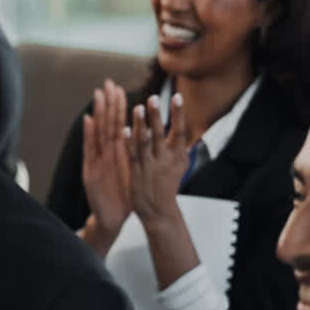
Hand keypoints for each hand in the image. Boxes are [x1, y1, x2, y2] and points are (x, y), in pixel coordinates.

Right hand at [79, 81, 131, 254]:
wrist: (112, 217)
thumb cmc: (124, 194)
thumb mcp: (133, 171)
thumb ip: (135, 154)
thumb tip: (145, 136)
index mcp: (118, 152)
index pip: (117, 123)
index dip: (118, 106)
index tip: (119, 88)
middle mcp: (106, 153)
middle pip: (106, 124)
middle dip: (107, 103)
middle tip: (107, 83)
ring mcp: (97, 160)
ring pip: (98, 133)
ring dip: (98, 114)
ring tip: (98, 95)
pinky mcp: (91, 171)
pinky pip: (90, 151)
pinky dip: (89, 135)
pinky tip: (88, 120)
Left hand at [127, 94, 189, 227]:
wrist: (159, 212)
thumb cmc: (167, 186)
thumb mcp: (179, 167)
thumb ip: (180, 149)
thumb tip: (186, 130)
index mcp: (178, 157)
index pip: (180, 132)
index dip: (179, 114)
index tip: (178, 97)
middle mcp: (165, 161)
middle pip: (160, 134)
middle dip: (157, 115)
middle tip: (153, 98)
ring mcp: (150, 167)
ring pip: (144, 142)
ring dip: (140, 124)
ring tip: (137, 107)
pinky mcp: (136, 173)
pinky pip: (132, 155)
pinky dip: (128, 142)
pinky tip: (123, 129)